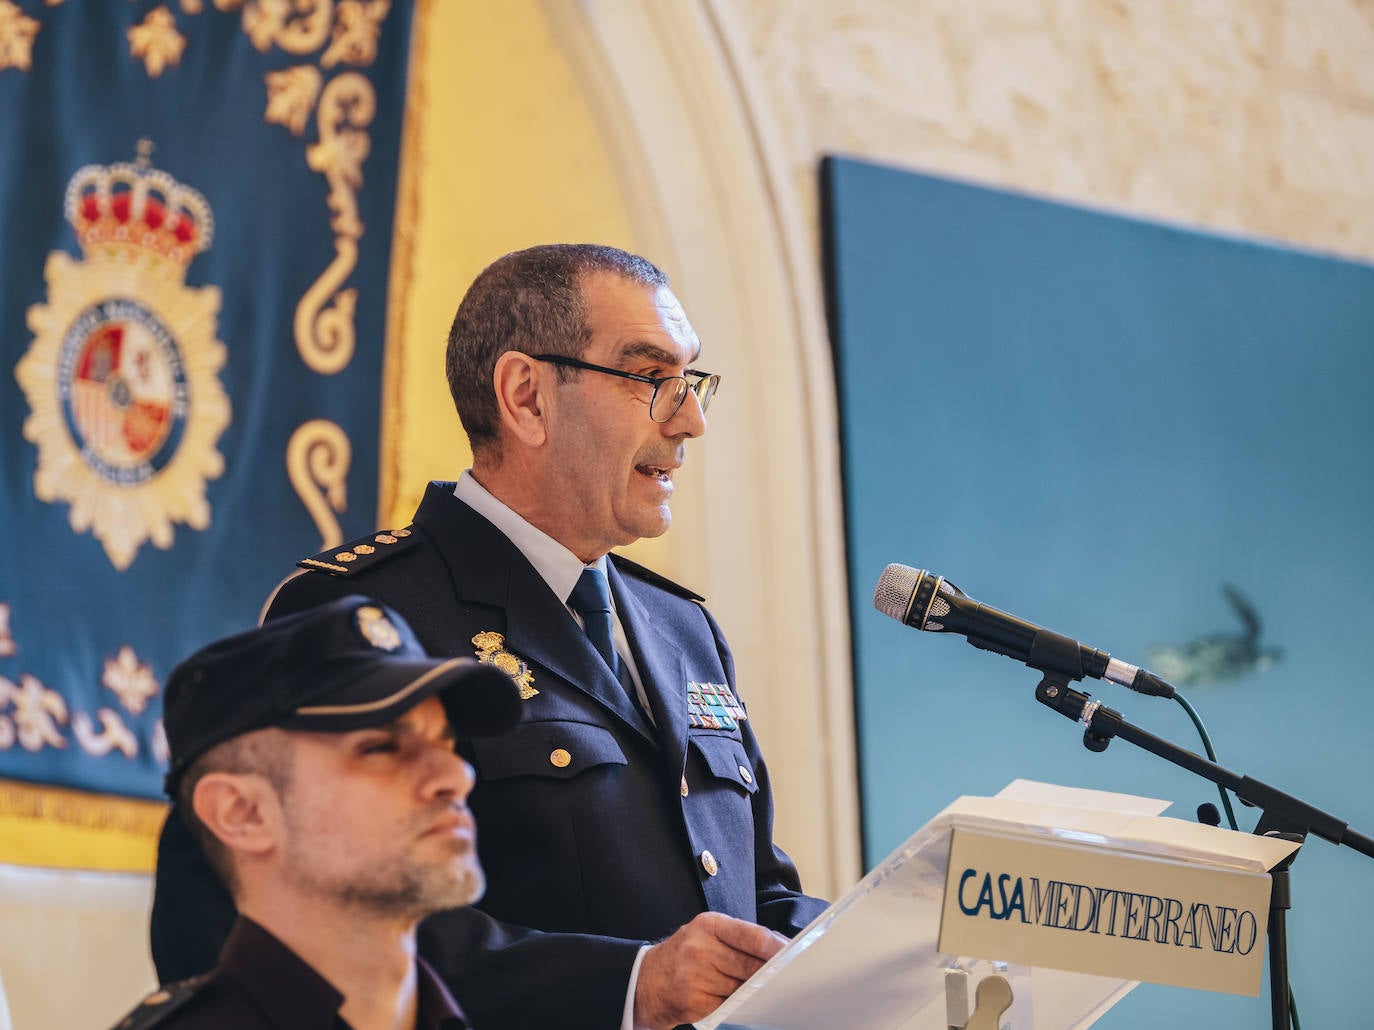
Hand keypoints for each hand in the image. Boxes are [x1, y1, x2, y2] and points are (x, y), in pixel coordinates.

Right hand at [633, 911, 788, 1028]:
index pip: (753, 936)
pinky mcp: (693, 1001)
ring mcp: (695, 976)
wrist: (646, 980)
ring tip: (752, 987)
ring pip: (740, 988)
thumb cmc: (685, 954)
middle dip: (768, 973)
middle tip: (785, 978)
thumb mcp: (707, 934)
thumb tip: (780, 947)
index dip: (777, 948)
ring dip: (751, 991)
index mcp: (708, 924)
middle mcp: (700, 948)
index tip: (794, 955)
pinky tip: (730, 998)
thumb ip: (741, 938)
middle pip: (750, 965)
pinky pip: (726, 1005)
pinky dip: (733, 1004)